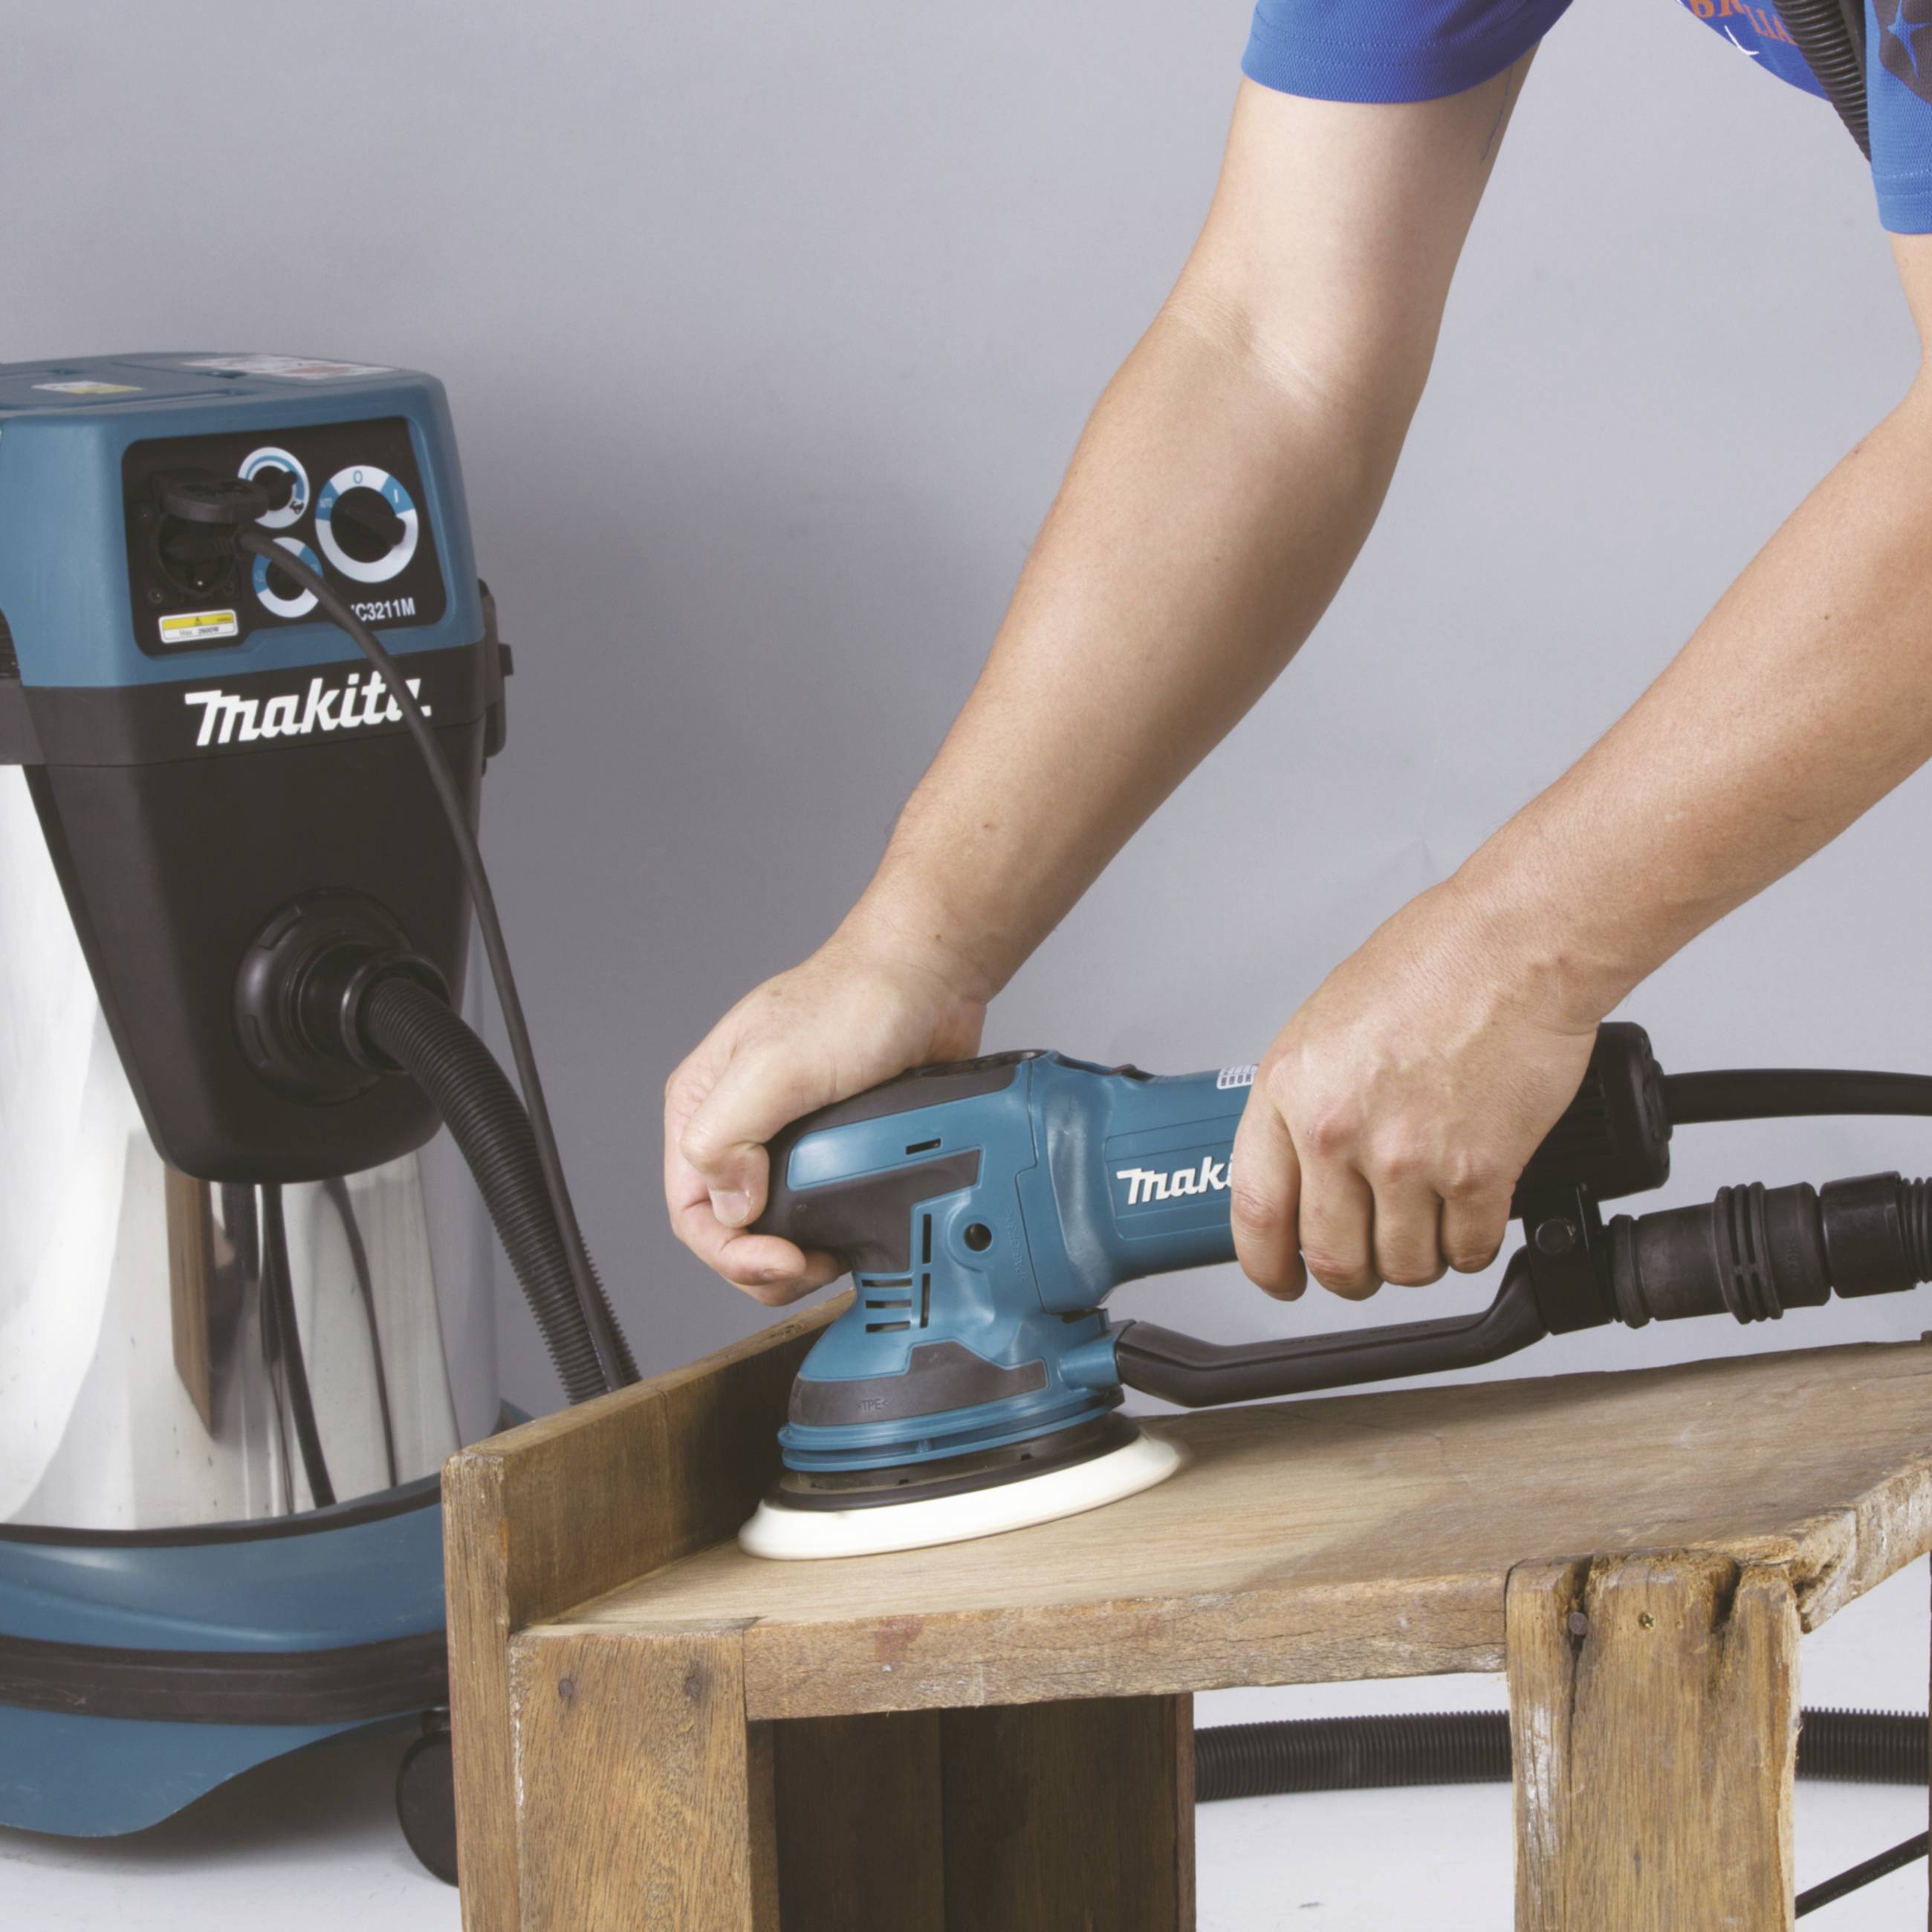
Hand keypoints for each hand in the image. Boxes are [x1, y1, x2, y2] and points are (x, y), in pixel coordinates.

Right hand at [665, 920, 986, 1304]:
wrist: (928, 981)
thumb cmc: (852, 1002)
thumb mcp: (774, 1066)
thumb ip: (727, 1134)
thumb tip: (726, 1206)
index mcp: (703, 1105)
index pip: (689, 1209)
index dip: (729, 1252)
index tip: (782, 1261)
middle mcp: (739, 1126)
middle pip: (730, 1230)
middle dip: (764, 1266)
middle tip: (812, 1267)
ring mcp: (788, 1141)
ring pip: (775, 1229)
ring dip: (800, 1259)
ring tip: (835, 1258)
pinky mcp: (835, 1149)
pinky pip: (822, 1212)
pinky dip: (833, 1237)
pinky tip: (855, 1238)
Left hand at [1230, 879, 1598, 1300]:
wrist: (1515, 946)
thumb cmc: (1430, 966)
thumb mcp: (1324, 1028)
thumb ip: (1303, 1102)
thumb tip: (1297, 1169)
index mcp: (1289, 1091)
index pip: (1256, 1212)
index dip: (1266, 1264)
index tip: (1281, 1277)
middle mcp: (1338, 1130)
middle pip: (1332, 1256)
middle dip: (1350, 1276)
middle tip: (1365, 1266)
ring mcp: (1408, 1157)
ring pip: (1403, 1265)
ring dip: (1416, 1263)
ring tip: (1426, 1229)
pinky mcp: (1480, 1172)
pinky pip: (1468, 1250)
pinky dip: (1470, 1247)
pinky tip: (1472, 1216)